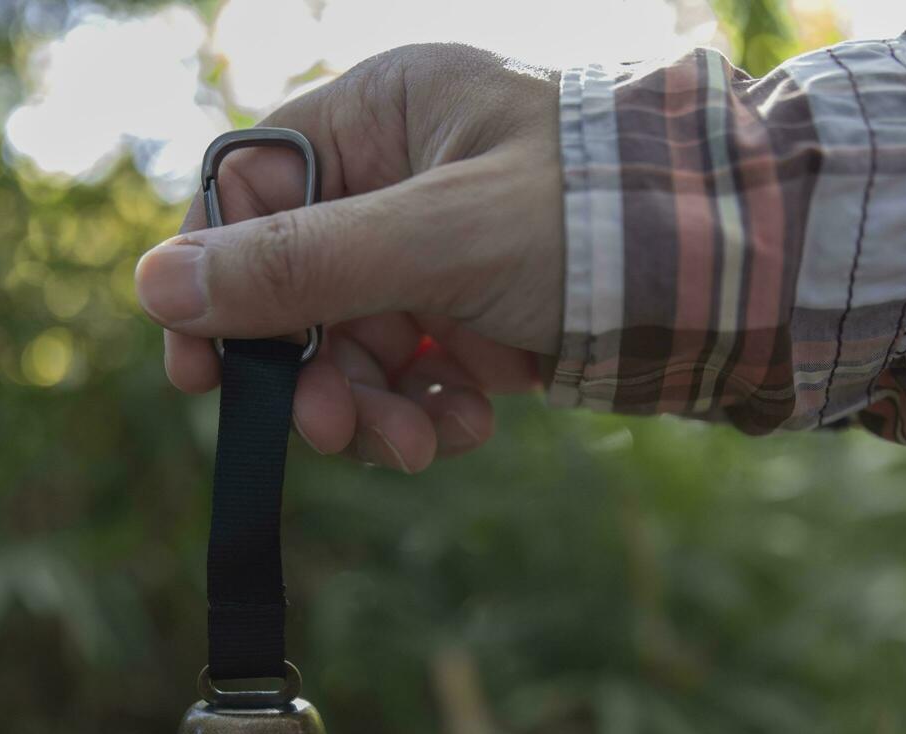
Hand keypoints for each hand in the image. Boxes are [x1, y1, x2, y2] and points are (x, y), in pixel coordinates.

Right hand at [135, 44, 561, 472]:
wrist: (748, 271)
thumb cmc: (602, 215)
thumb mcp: (442, 237)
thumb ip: (303, 265)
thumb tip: (158, 285)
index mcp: (385, 114)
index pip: (251, 191)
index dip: (216, 279)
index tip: (202, 371)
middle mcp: (404, 177)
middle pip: (299, 284)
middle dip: (314, 369)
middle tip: (333, 431)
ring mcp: (443, 252)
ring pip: (356, 344)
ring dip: (373, 408)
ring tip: (421, 448)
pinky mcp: (482, 316)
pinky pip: (417, 375)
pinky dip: (429, 412)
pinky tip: (471, 425)